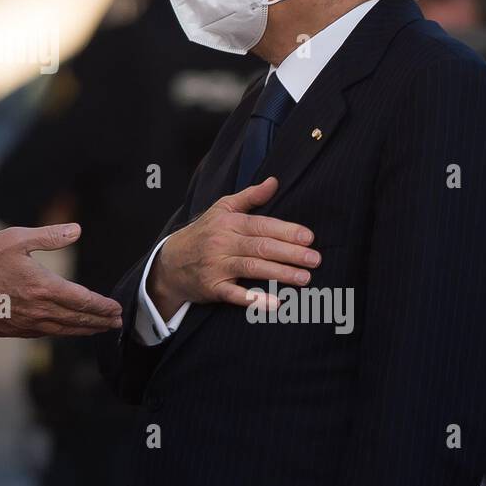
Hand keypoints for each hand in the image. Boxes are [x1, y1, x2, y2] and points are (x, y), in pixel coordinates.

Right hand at [0, 224, 122, 337]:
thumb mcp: (16, 238)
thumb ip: (49, 236)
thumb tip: (77, 230)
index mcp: (43, 287)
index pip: (82, 300)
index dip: (102, 306)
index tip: (117, 308)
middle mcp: (38, 311)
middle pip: (77, 320)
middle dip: (99, 321)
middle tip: (115, 323)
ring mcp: (24, 324)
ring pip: (62, 330)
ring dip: (82, 330)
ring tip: (97, 329)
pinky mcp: (10, 331)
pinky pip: (43, 334)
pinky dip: (60, 332)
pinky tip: (63, 329)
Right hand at [147, 177, 319, 314]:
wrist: (171, 262)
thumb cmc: (203, 233)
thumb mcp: (221, 209)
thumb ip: (250, 196)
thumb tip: (275, 182)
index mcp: (228, 223)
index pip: (261, 225)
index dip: (286, 231)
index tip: (309, 237)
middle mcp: (222, 243)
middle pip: (260, 246)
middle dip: (290, 253)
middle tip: (315, 259)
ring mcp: (217, 266)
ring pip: (252, 268)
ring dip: (280, 273)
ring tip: (304, 278)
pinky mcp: (213, 288)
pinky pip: (235, 295)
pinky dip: (255, 300)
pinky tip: (275, 303)